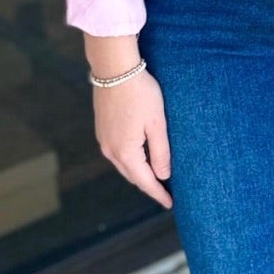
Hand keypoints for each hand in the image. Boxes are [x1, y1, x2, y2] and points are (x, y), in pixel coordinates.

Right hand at [92, 67, 172, 208]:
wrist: (114, 69)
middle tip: (166, 193)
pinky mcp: (102, 129)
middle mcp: (110, 150)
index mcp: (125, 152)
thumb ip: (160, 152)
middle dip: (149, 185)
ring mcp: (103, 140)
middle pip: (133, 176)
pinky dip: (131, 160)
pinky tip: (140, 157)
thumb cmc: (140, 93)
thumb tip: (163, 175)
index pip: (145, 181)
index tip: (171, 204)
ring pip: (124, 165)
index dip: (158, 194)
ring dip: (139, 173)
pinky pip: (118, 153)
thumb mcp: (157, 124)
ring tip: (155, 177)